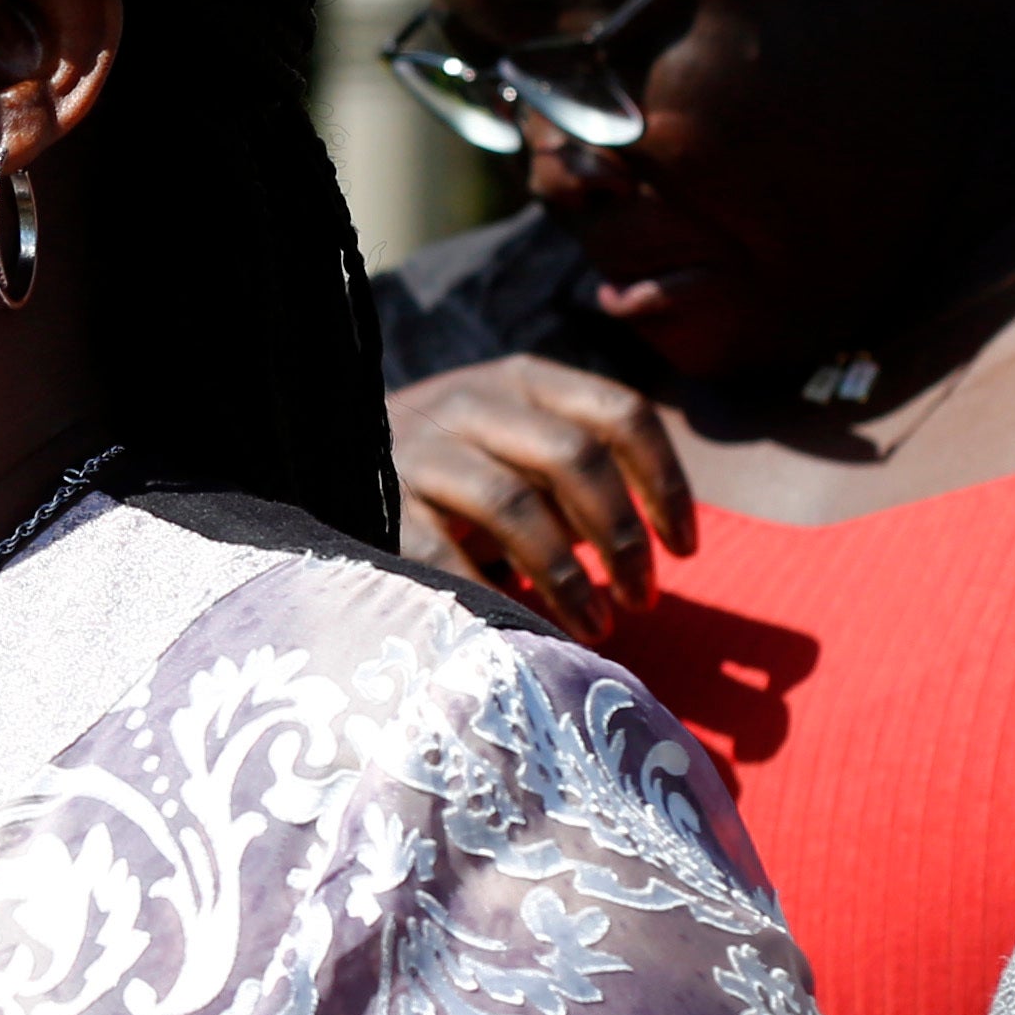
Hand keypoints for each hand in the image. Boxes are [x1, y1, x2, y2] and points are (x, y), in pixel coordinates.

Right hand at [386, 357, 692, 638]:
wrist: (328, 460)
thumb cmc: (456, 473)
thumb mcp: (517, 444)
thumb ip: (578, 470)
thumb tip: (664, 541)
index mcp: (524, 381)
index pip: (620, 413)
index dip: (665, 482)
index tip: (685, 549)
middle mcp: (474, 402)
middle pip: (576, 458)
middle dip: (622, 537)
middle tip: (643, 599)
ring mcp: (423, 450)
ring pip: (515, 506)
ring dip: (567, 577)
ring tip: (596, 628)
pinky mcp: (380, 503)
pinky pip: (447, 559)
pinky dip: (493, 600)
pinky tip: (521, 633)